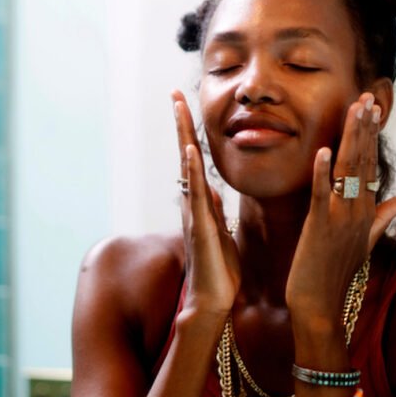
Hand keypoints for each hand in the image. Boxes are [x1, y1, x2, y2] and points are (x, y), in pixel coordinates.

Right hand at [172, 91, 240, 318]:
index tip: (185, 106)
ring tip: (178, 108)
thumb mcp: (221, 233)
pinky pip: (196, 193)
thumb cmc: (218, 272)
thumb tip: (211, 189)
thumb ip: (214, 211)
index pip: (194, 161)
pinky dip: (191, 171)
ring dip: (182, 136)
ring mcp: (195, 213)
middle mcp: (193, 203)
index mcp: (201, 203)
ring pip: (186, 167)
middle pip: (185, 155)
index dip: (190, 133)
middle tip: (175, 94)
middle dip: (181, 123)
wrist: (213, 302)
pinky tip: (189, 150)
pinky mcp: (201, 226)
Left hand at [285, 91, 395, 334]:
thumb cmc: (336, 272)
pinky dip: (323, 173)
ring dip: (351, 139)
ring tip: (355, 111)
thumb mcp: (365, 242)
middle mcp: (357, 211)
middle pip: (363, 161)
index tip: (372, 109)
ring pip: (348, 171)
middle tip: (367, 97)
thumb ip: (384, 217)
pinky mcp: (319, 226)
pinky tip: (324, 152)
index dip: (371, 136)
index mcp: (365, 212)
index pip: (370, 165)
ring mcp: (340, 218)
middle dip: (364, 128)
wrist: (319, 304)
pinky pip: (322, 195)